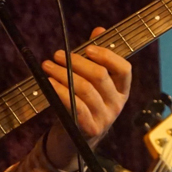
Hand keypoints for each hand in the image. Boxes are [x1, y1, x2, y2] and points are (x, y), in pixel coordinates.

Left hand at [42, 27, 132, 167]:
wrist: (73, 140)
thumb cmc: (82, 105)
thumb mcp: (91, 82)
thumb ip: (96, 57)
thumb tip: (99, 30)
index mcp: (122, 90)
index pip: (124, 69)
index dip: (107, 55)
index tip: (88, 47)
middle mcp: (117, 104)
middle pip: (101, 76)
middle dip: (77, 62)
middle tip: (58, 54)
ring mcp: (105, 118)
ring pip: (85, 89)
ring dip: (63, 74)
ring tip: (48, 66)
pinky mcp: (90, 129)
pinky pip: (75, 106)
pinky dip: (61, 92)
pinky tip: (50, 83)